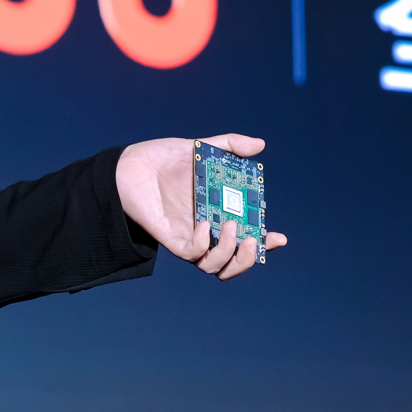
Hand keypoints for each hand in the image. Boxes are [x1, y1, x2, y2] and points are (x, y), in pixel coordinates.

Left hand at [116, 133, 287, 279]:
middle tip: (254, 239)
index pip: (246, 238)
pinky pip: (190, 254)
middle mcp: (207, 230)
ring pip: (214, 267)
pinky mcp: (171, 238)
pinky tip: (205, 224)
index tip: (279, 238)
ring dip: (228, 252)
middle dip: (249, 259)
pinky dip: (201, 244)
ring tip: (231, 226)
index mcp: (219, 214)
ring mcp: (189, 237)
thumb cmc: (165, 159)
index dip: (266, 244)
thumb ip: (231, 146)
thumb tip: (260, 145)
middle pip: (233, 263)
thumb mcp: (202, 148)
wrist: (131, 163)